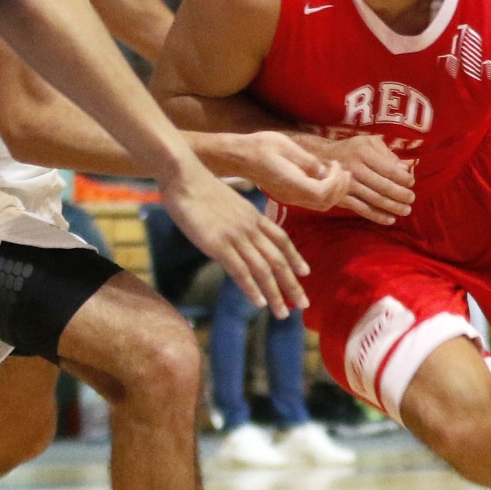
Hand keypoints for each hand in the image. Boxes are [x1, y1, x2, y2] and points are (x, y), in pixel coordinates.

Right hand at [159, 161, 309, 318]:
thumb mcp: (226, 202)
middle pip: (278, 259)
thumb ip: (236, 219)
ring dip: (275, 294)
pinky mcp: (218, 245)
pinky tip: (260, 303)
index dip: (295, 257)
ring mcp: (236, 237)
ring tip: (283, 313)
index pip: (282, 239)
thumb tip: (236, 233)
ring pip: (263, 270)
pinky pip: (241, 271)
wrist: (184, 176)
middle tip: (304, 304)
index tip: (305, 272)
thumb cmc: (198, 187)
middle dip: (292, 284)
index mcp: (253, 215)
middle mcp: (250, 228)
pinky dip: (252, 289)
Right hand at [231, 131, 348, 211]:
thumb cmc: (260, 146)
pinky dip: (325, 191)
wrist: (239, 157)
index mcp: (292, 183)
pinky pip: (312, 200)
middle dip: (340, 188)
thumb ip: (307, 161)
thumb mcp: (285, 146)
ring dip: (334, 191)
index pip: (323, 193)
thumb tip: (324, 171)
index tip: (336, 164)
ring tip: (339, 173)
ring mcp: (289, 198)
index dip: (336, 181)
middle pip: (325, 203)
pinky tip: (325, 176)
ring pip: (320, 204)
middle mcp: (292, 196)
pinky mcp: (288, 196)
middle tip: (345, 170)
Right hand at [300, 133, 414, 224]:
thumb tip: (405, 169)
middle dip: (400, 194)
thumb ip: (387, 153)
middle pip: (383, 186)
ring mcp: (347, 185)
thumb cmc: (349, 149)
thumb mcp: (367, 142)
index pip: (388, 169)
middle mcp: (355, 169)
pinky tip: (389, 220)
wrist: (318, 158)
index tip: (411, 182)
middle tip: (411, 199)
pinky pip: (362, 209)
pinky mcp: (341, 197)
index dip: (402, 178)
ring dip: (392, 207)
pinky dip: (377, 216)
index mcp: (363, 153)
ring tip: (405, 210)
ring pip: (374, 199)